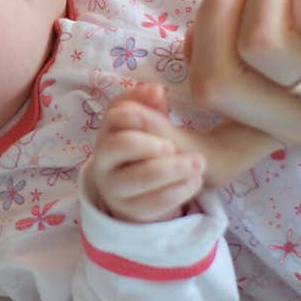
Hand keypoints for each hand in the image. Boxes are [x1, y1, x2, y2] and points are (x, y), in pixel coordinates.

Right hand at [85, 85, 204, 221]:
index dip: (137, 111)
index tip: (163, 107)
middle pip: (120, 144)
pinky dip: (179, 190)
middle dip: (149, 143)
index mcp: (106, 134)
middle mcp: (103, 161)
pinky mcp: (132, 211)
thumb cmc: (145, 149)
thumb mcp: (146, 124)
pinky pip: (156, 201)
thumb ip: (148, 104)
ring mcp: (115, 188)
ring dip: (172, 168)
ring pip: (141, 176)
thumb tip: (155, 90)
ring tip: (197, 163)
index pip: (114, 116)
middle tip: (173, 146)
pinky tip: (195, 181)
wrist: (142, 191)